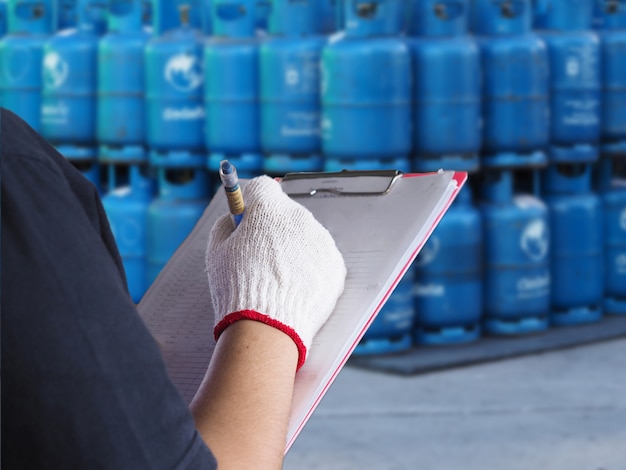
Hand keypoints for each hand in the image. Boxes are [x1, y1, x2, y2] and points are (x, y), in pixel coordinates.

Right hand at [206, 175, 346, 368]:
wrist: (268, 327)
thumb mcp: (217, 251)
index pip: (264, 187)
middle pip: (286, 213)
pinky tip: (294, 288)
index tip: (248, 213)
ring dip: (293, 249)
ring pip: (305, 237)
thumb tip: (234, 218)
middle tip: (260, 254)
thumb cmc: (238, 288)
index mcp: (269, 210)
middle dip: (274, 228)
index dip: (253, 200)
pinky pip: (320, 259)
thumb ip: (226, 225)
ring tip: (277, 279)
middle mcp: (300, 219)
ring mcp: (322, 242)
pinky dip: (309, 269)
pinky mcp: (336, 266)